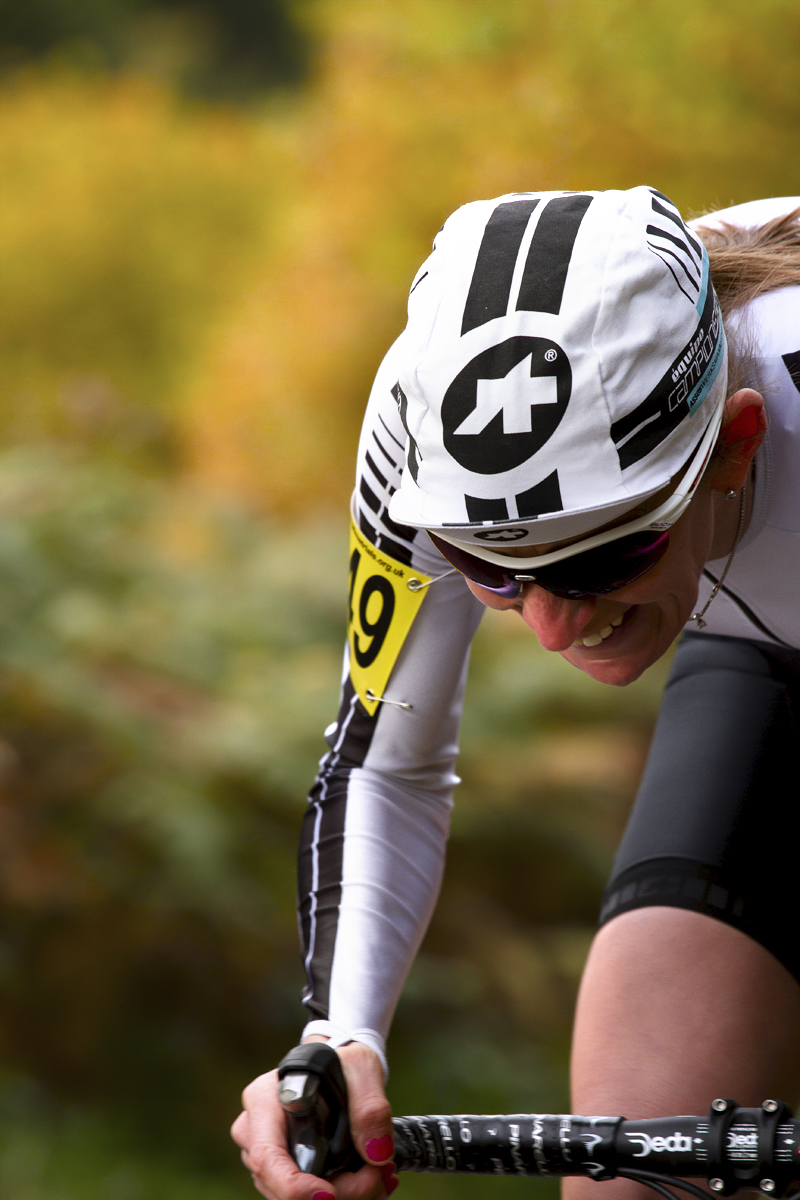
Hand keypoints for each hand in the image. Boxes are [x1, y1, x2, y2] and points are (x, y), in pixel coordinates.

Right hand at [231, 1038, 398, 1198]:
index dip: (293, 1185)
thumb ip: (371, 1108)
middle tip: (380, 1175)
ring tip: (382, 1173)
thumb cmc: (344, 1063)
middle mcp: (255, 1130)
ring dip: (344, 1193)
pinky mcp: (282, 1170)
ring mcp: (266, 1153)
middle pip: (282, 1183)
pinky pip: (306, 1194)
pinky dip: (343, 1193)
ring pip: (294, 1196)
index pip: (266, 1155)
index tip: (329, 1195)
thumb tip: (377, 1155)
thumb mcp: (362, 1069)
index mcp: (264, 1099)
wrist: (341, 1068)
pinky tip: (371, 1178)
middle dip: (337, 1190)